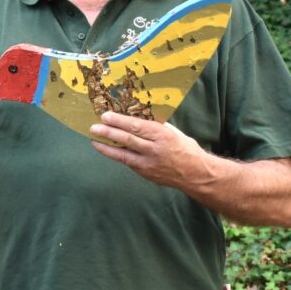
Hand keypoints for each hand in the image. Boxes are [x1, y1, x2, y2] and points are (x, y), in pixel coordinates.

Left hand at [89, 111, 207, 188]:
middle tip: (94, 127)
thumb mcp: (173, 132)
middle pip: (127, 140)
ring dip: (106, 146)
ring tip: (94, 139)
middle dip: (108, 133)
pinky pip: (128, 162)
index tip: (106, 116)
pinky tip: (106, 149)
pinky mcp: (145, 174)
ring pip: (123, 154)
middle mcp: (155, 150)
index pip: (137, 127)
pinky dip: (116, 155)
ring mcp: (149, 164)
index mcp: (163, 135)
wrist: (196, 174)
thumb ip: (155, 125)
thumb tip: (136, 115)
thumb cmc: (185, 148)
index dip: (119, 121)